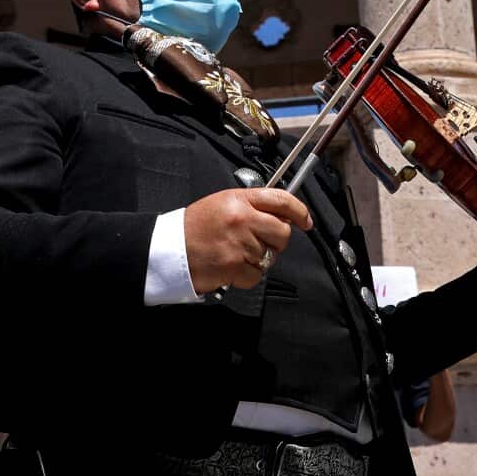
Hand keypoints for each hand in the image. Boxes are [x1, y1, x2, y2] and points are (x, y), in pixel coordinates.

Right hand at [182, 188, 310, 293]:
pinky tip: (231, 267)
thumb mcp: (223, 204)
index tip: (306, 221)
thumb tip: (284, 218)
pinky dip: (246, 276)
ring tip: (235, 254)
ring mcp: (238, 242)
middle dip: (276, 242)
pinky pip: (256, 275)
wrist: (170, 249)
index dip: (299, 211)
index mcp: (239, 199)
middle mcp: (241, 218)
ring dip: (256, 260)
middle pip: (282, 232)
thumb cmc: (196, 228)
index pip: (280, 199)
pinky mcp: (233, 265)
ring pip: (269, 257)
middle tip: (260, 244)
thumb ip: (252, 207)